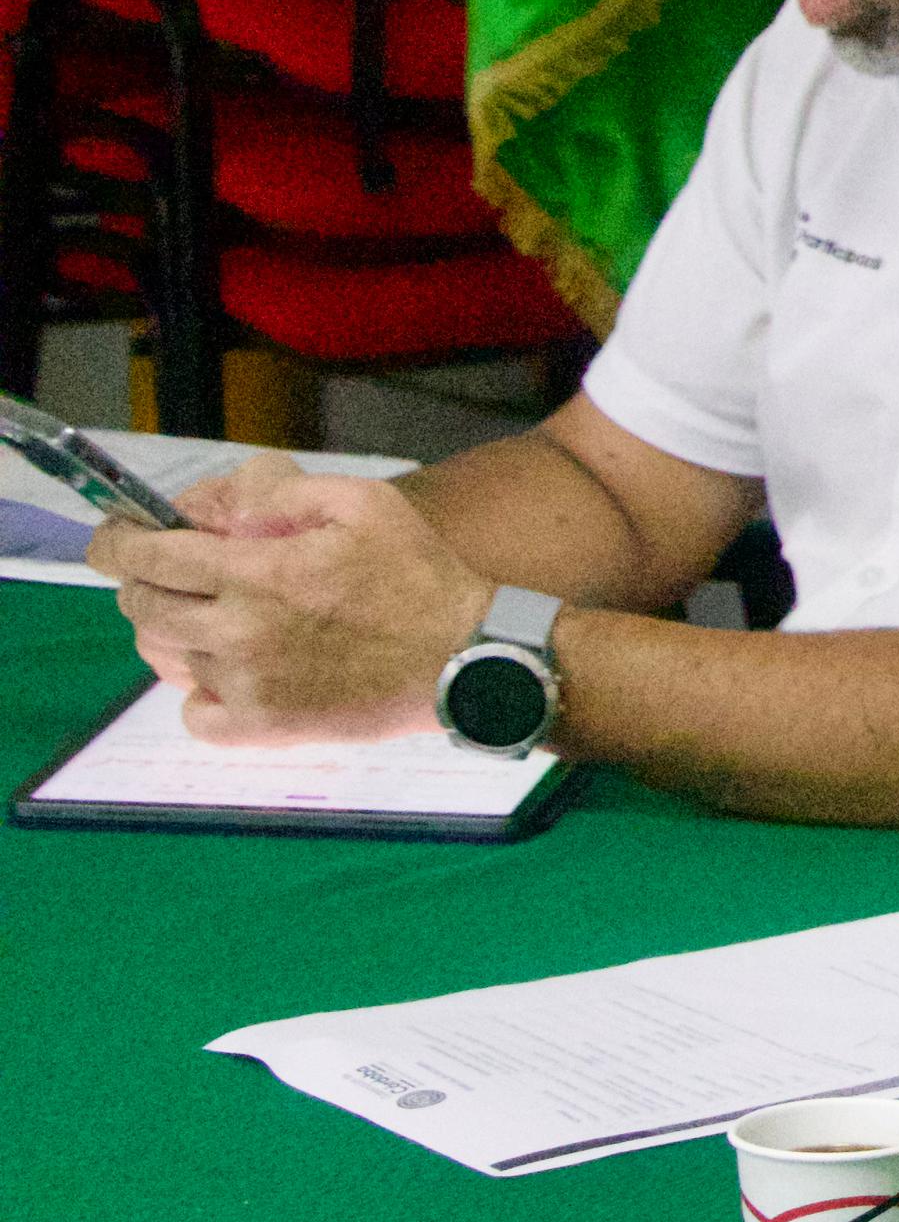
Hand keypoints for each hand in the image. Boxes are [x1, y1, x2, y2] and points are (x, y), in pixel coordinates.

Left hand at [87, 464, 485, 740]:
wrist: (462, 657)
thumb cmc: (416, 574)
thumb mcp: (363, 504)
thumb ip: (285, 493)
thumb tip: (220, 504)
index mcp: (259, 573)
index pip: (151, 557)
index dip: (117, 542)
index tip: (113, 537)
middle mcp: (239, 632)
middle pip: (145, 607)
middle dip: (142, 582)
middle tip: (172, 572)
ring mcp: (247, 686)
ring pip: (166, 657)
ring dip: (174, 631)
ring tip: (210, 618)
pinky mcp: (263, 728)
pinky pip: (194, 715)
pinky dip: (198, 692)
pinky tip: (229, 672)